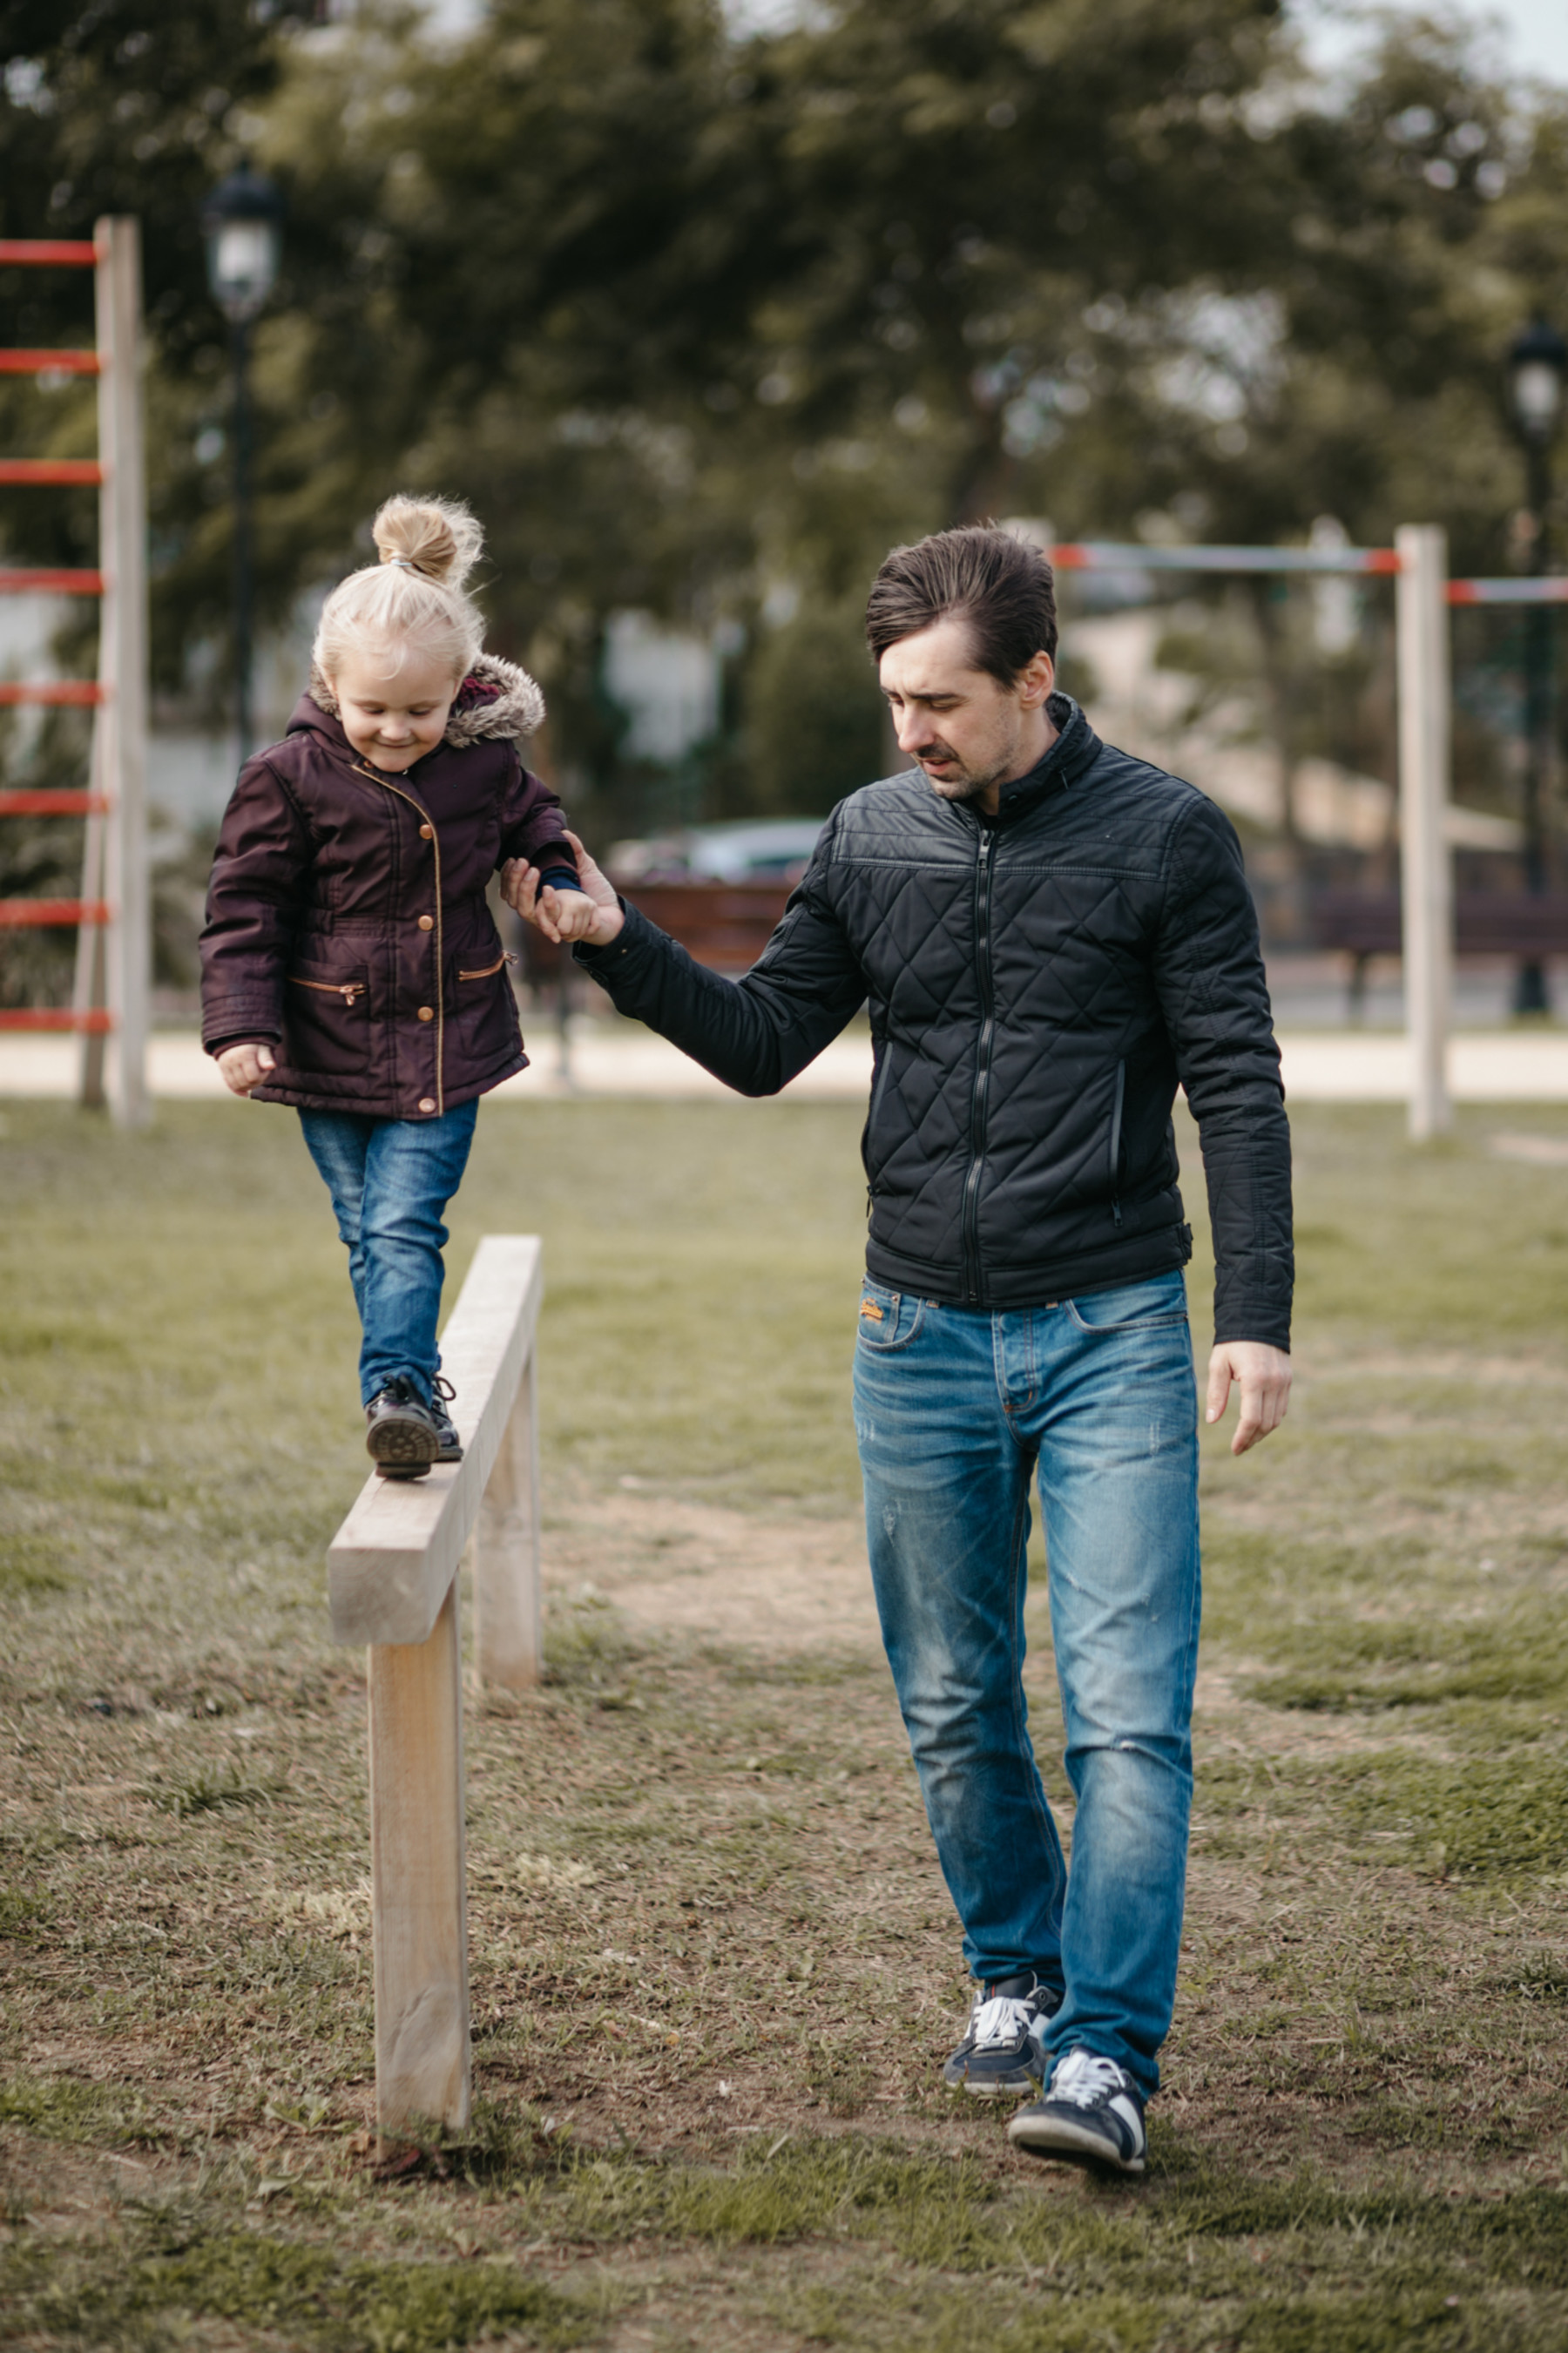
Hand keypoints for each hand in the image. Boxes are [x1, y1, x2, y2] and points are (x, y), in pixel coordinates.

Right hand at [216, 1041, 275, 1095]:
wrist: (238, 1035)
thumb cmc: (255, 1042)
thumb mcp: (263, 1047)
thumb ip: (266, 1057)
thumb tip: (271, 1067)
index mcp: (244, 1055)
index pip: (253, 1077)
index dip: (262, 1077)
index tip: (266, 1070)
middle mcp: (232, 1061)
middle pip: (245, 1083)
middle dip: (256, 1082)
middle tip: (261, 1074)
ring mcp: (225, 1065)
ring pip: (236, 1086)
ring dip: (248, 1087)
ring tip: (255, 1079)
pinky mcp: (222, 1068)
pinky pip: (229, 1084)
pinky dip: (238, 1091)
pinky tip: (246, 1094)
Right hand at [502, 830, 622, 946]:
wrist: (615, 913)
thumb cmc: (597, 892)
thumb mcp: (585, 867)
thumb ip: (574, 850)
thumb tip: (564, 831)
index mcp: (537, 898)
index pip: (511, 889)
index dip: (508, 875)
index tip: (513, 858)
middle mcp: (539, 911)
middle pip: (513, 900)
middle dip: (513, 879)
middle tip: (522, 860)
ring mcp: (549, 922)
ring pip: (524, 911)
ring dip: (524, 890)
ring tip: (534, 870)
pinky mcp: (562, 930)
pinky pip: (546, 922)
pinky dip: (546, 905)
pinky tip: (547, 889)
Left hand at [540, 884, 599, 942]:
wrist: (567, 896)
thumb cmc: (553, 909)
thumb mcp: (543, 916)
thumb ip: (546, 928)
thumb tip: (557, 940)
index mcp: (553, 900)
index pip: (551, 904)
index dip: (548, 898)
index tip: (546, 888)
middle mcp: (571, 901)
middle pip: (566, 931)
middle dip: (562, 932)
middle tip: (560, 924)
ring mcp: (584, 903)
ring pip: (579, 933)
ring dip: (573, 934)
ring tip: (569, 923)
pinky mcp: (593, 906)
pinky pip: (592, 930)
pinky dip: (586, 932)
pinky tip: (579, 923)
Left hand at [1205, 1341, 1290, 1455]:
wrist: (1257, 1318)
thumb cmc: (1233, 1342)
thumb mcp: (1219, 1364)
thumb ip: (1217, 1393)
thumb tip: (1212, 1421)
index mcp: (1255, 1379)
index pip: (1252, 1419)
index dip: (1243, 1437)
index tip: (1234, 1449)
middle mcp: (1274, 1383)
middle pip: (1266, 1423)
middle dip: (1252, 1439)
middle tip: (1239, 1448)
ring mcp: (1284, 1382)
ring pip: (1277, 1418)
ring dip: (1263, 1432)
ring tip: (1247, 1439)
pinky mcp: (1288, 1379)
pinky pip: (1282, 1407)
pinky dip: (1271, 1419)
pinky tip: (1258, 1423)